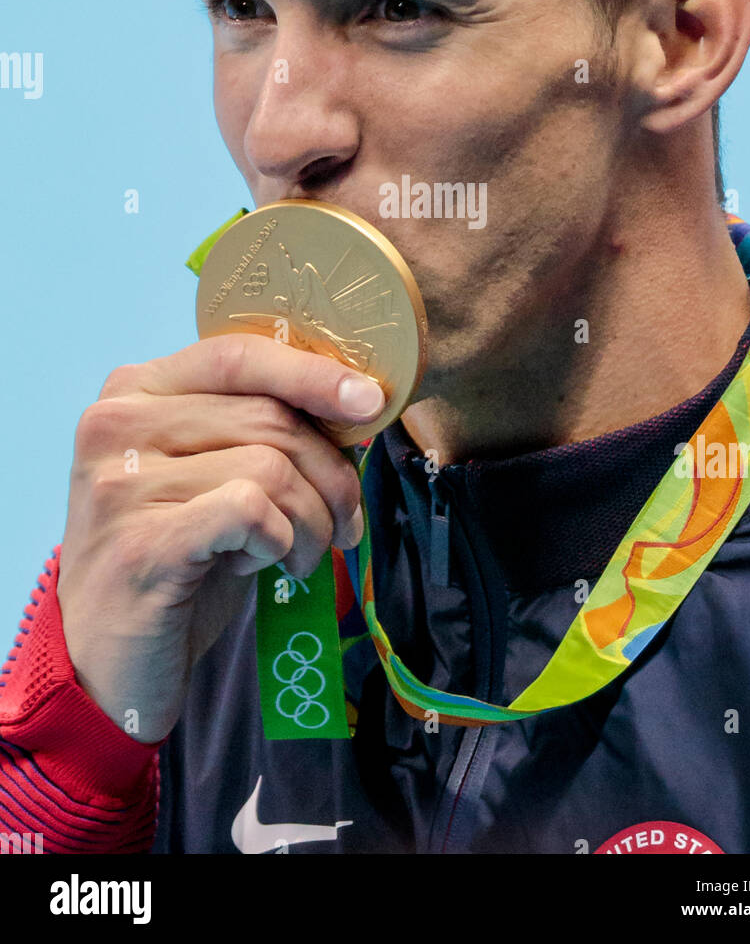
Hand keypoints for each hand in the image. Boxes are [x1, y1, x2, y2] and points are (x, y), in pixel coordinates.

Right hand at [55, 334, 383, 741]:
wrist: (107, 665)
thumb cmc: (179, 562)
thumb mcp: (215, 477)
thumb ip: (261, 430)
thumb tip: (358, 403)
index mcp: (135, 391)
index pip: (239, 355)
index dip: (314, 372)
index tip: (371, 401)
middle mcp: (116, 424)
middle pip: (270, 416)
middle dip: (330, 473)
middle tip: (345, 523)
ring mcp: (120, 483)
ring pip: (270, 467)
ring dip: (312, 520)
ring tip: (298, 555)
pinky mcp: (140, 543)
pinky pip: (250, 512)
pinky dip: (278, 541)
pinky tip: (257, 566)